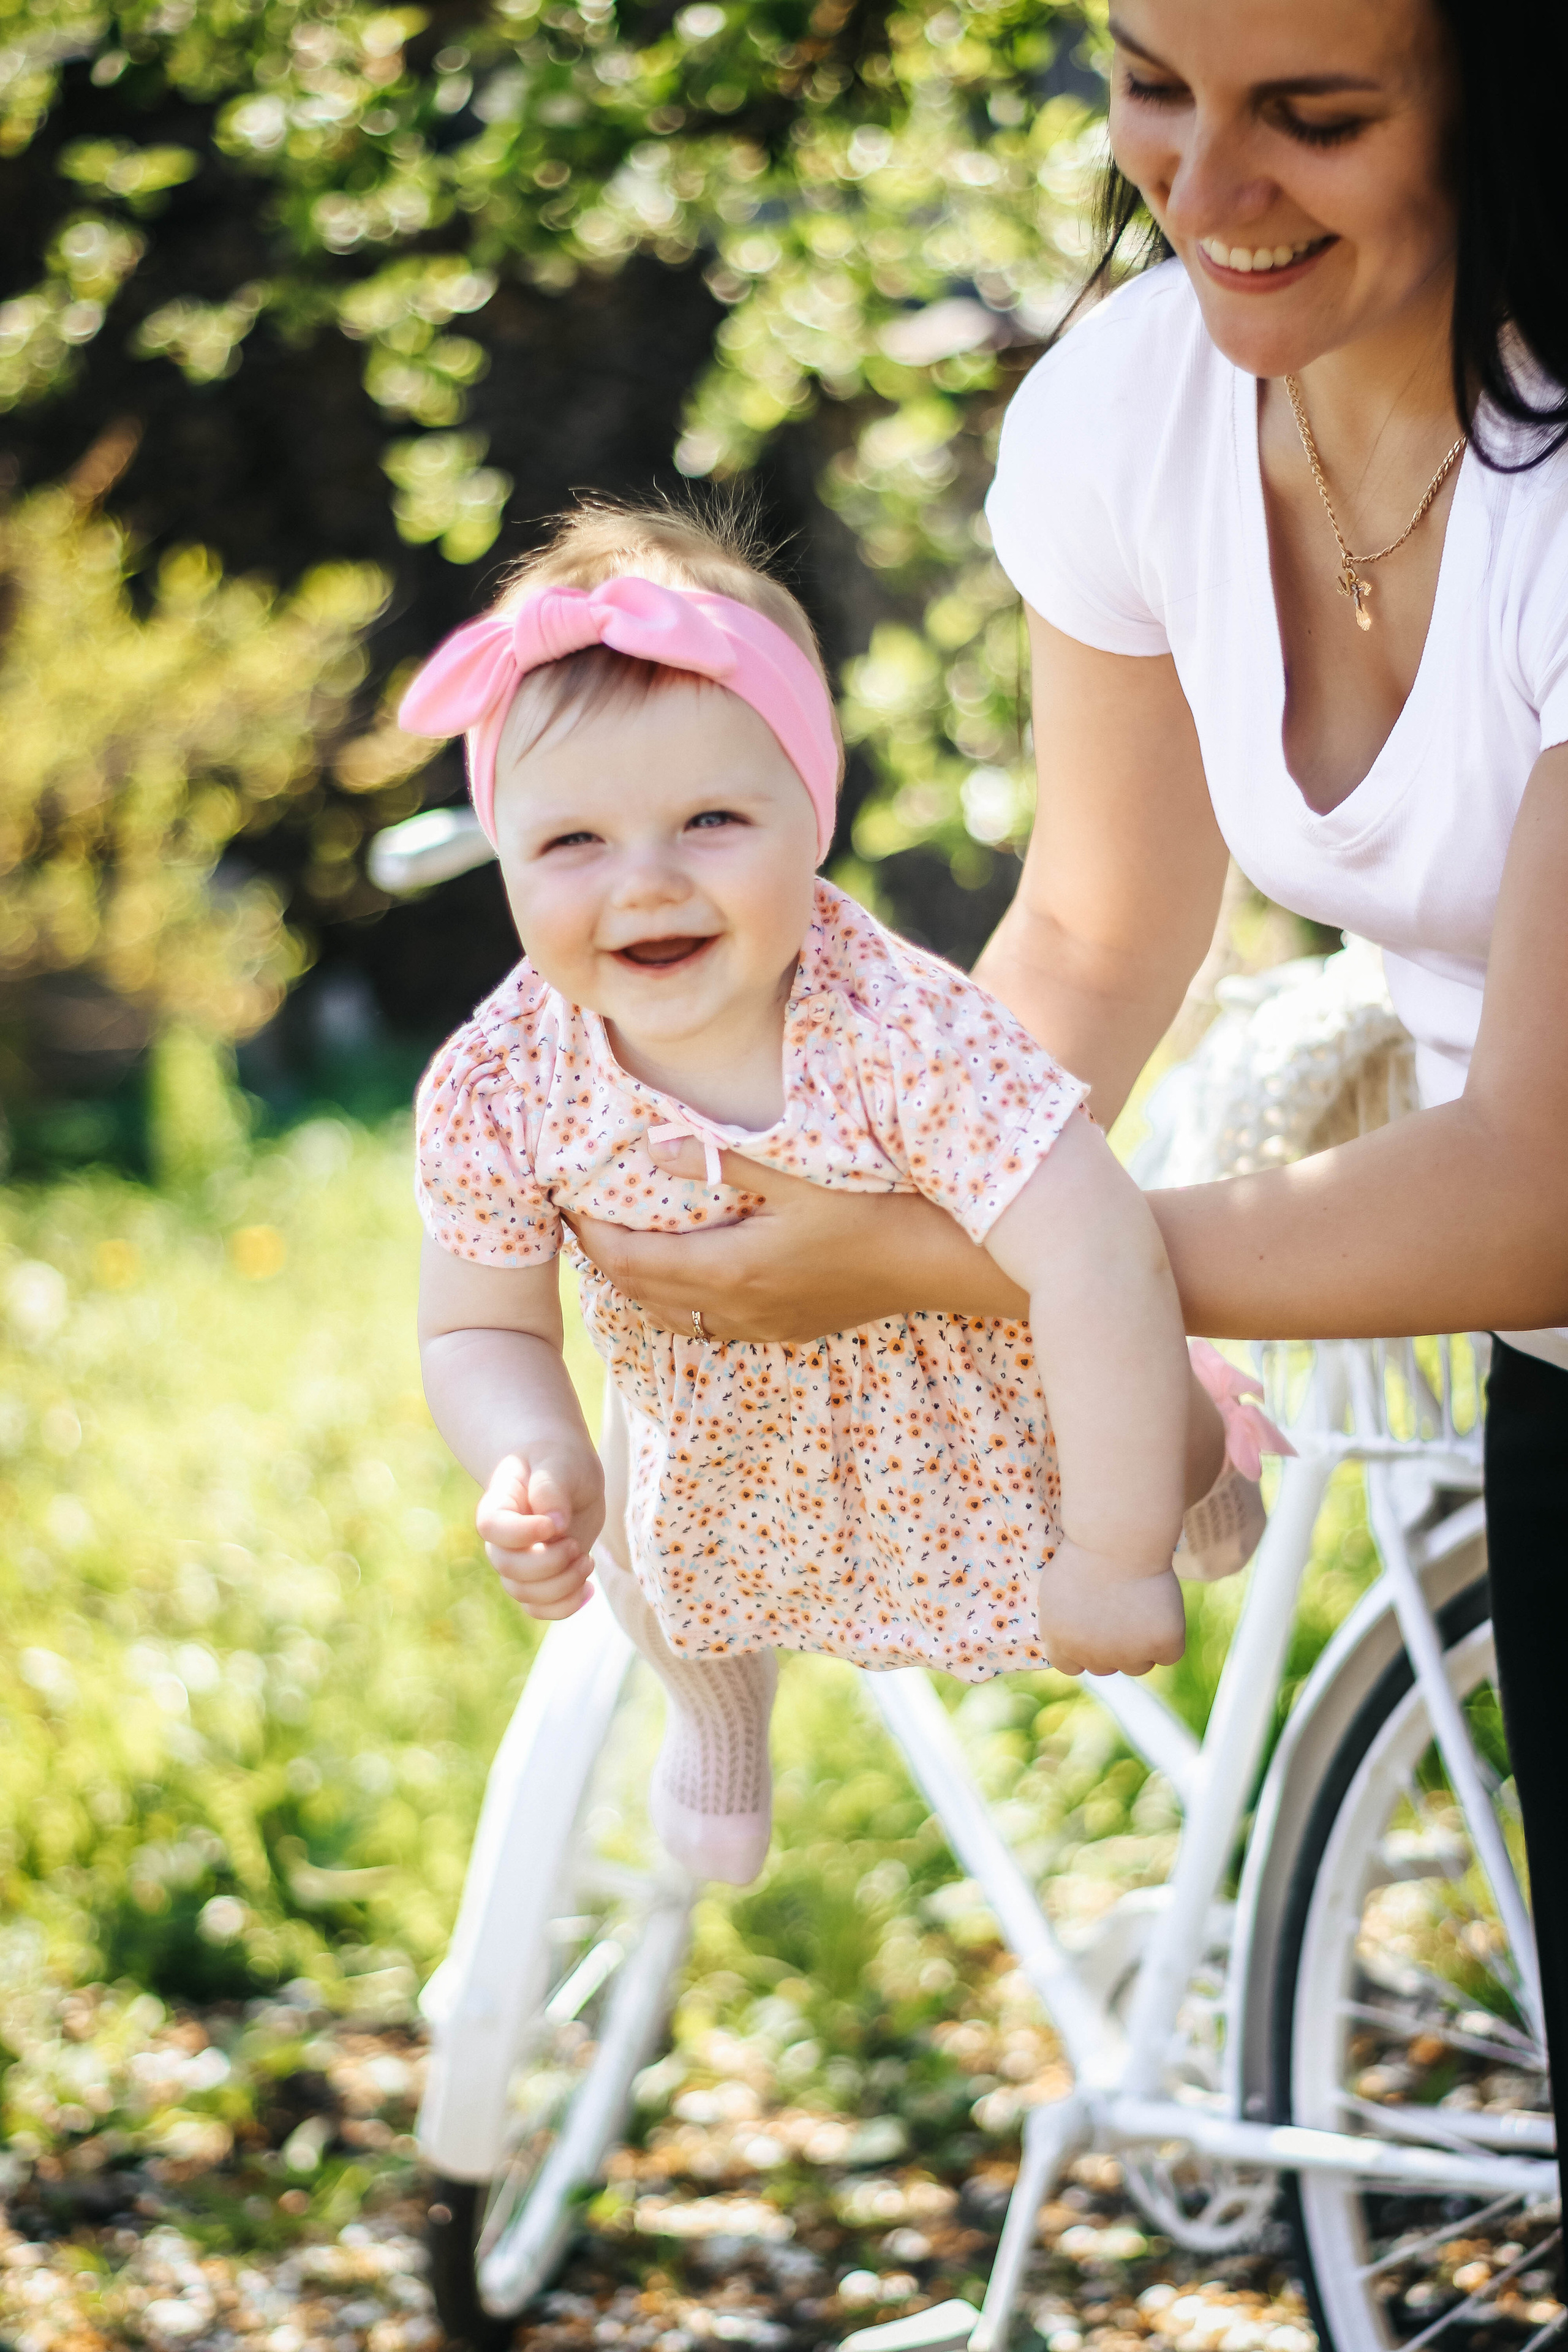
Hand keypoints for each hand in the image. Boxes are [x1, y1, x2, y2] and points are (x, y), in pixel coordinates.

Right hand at [476, 1446, 603, 1619]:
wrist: (566, 1474)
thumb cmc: (559, 1462)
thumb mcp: (558, 1463)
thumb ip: (552, 1488)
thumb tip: (556, 1525)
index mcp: (498, 1505)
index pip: (492, 1529)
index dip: (523, 1533)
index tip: (555, 1524)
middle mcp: (502, 1540)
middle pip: (510, 1569)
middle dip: (550, 1564)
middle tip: (577, 1544)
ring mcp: (519, 1563)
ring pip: (526, 1595)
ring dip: (563, 1586)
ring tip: (587, 1560)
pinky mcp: (540, 1580)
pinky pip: (540, 1610)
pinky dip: (566, 1606)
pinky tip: (590, 1590)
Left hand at [564, 1137, 1024, 1341]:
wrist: (940, 1262)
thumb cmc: (874, 1205)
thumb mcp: (798, 1173)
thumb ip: (719, 1160)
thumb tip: (649, 1144)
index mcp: (730, 1269)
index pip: (631, 1262)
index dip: (590, 1238)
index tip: (564, 1207)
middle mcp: (738, 1308)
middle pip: (641, 1293)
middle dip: (603, 1262)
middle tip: (576, 1224)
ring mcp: (763, 1325)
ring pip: (672, 1316)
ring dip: (638, 1286)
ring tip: (615, 1249)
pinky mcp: (787, 1327)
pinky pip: (709, 1323)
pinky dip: (676, 1300)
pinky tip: (680, 1275)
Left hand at [1035, 1539, 1186, 1677]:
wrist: (1117, 1538)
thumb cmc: (1085, 1551)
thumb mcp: (1057, 1588)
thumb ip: (1063, 1620)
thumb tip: (1074, 1634)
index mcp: (1061, 1641)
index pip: (1070, 1666)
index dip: (1083, 1649)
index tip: (1094, 1628)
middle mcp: (1091, 1656)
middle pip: (1105, 1668)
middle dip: (1113, 1646)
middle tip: (1121, 1610)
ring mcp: (1128, 1655)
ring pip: (1138, 1666)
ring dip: (1141, 1645)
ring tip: (1141, 1607)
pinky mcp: (1161, 1646)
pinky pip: (1169, 1654)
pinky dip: (1169, 1635)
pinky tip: (1162, 1607)